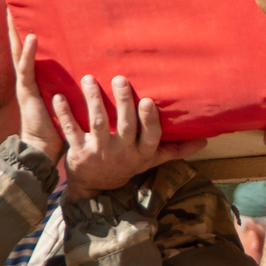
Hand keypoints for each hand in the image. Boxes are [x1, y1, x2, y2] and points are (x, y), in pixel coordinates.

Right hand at [10, 18, 65, 163]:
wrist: (44, 150)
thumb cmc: (59, 130)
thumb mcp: (67, 103)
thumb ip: (74, 88)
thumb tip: (95, 74)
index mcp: (36, 82)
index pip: (30, 54)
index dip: (27, 37)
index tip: (27, 15)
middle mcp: (28, 81)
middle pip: (19, 49)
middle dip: (15, 29)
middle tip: (11, 6)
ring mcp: (25, 86)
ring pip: (18, 54)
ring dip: (16, 33)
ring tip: (13, 12)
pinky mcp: (27, 92)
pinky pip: (26, 68)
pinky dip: (28, 52)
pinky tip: (31, 36)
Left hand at [55, 74, 203, 200]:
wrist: (95, 187)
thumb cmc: (127, 165)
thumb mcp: (151, 159)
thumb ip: (176, 149)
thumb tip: (205, 141)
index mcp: (141, 153)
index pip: (150, 137)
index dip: (149, 120)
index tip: (147, 101)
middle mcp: (121, 153)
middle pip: (123, 126)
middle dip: (122, 102)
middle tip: (119, 78)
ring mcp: (98, 152)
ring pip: (97, 124)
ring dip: (93, 101)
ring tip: (89, 79)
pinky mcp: (77, 151)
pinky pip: (70, 130)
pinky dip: (64, 113)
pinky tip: (59, 96)